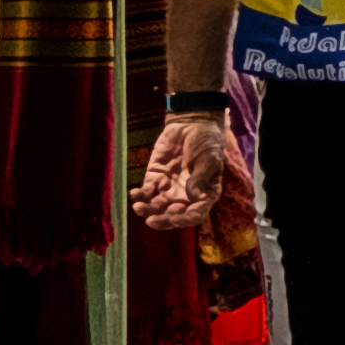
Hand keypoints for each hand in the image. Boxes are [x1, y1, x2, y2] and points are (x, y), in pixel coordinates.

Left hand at [138, 113, 255, 250]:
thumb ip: (200, 177)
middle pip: (173, 215)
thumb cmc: (207, 142)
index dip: (185, 219)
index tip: (175, 218)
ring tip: (139, 207)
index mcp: (204, 193)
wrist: (192, 124)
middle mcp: (186, 195)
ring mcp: (169, 187)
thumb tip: (192, 196)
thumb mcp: (209, 158)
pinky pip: (146, 192)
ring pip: (157, 207)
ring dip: (147, 210)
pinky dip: (139, 196)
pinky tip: (135, 193)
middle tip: (151, 220)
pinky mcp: (155, 178)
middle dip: (162, 220)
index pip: (196, 213)